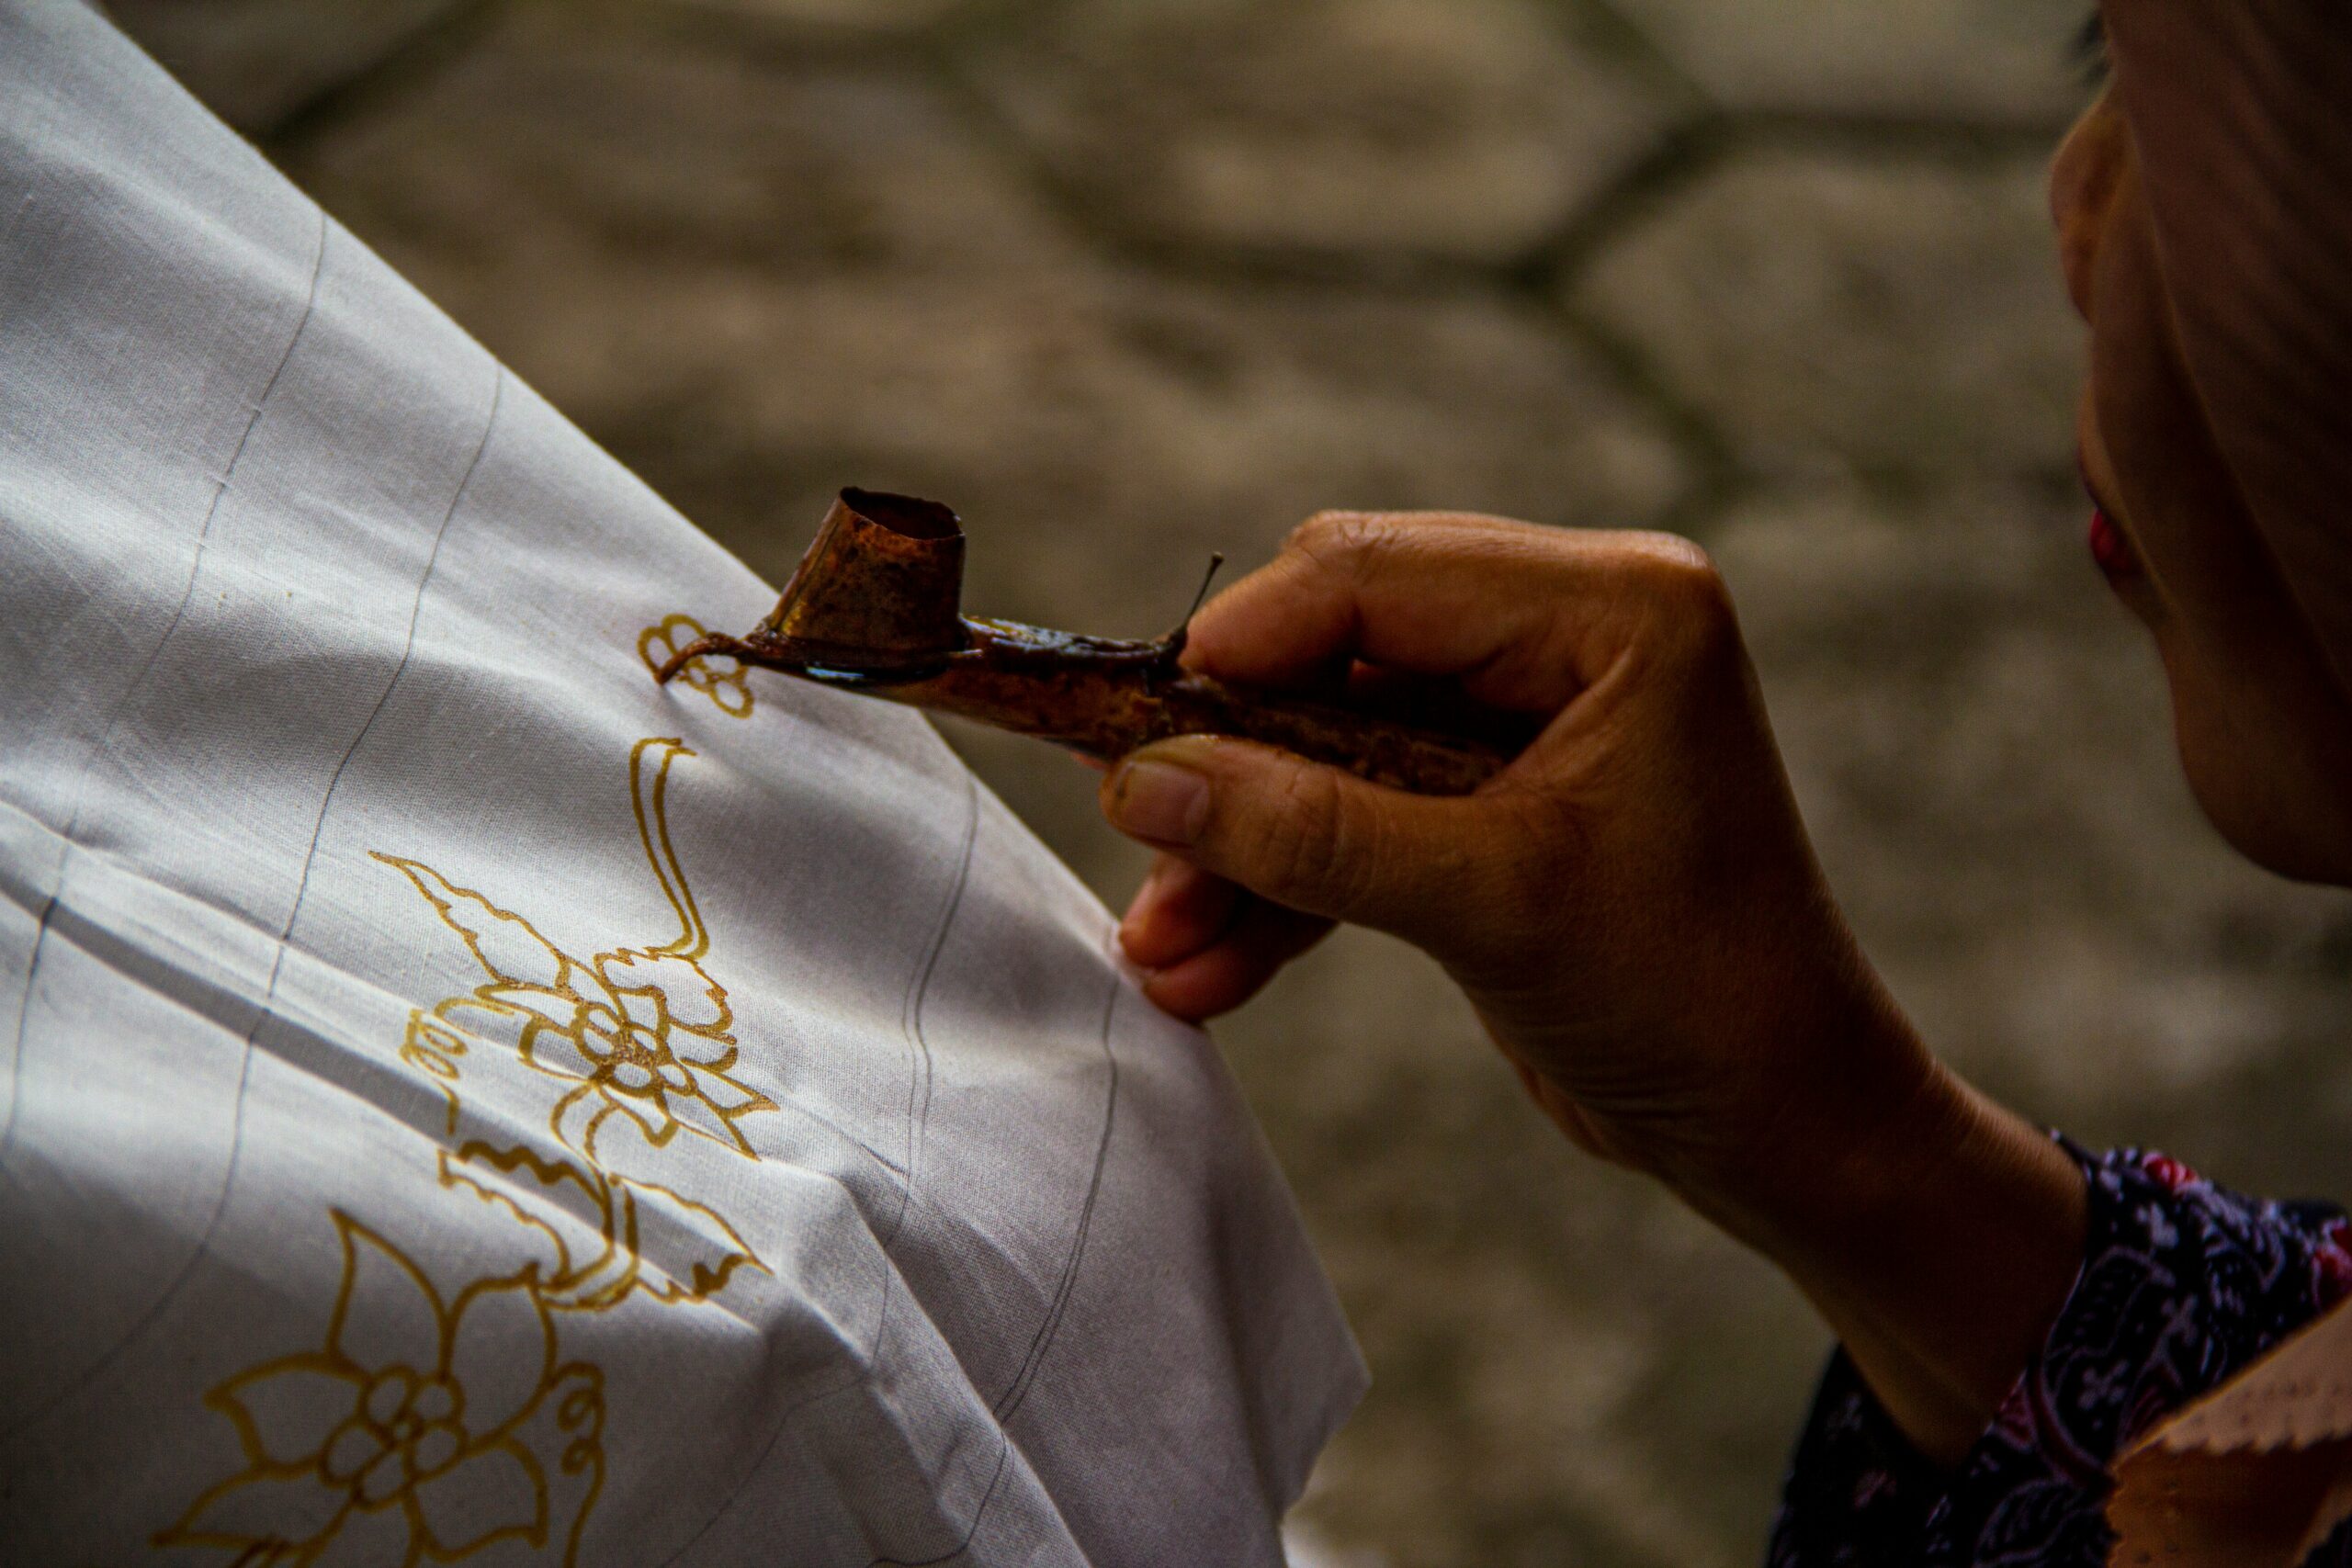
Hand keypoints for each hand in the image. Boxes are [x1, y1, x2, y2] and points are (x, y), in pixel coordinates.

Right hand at [1099, 511, 2084, 1459]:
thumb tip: (1145, 779)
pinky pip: (1356, 812)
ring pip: (1328, 742)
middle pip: (1334, 651)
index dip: (1239, 646)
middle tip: (1139, 844)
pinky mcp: (1495, 800)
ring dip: (1244, 846)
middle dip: (1232, 767)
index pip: (1373, 576)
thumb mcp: (1492, 904)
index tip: (1128, 731)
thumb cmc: (1694, 1000)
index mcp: (1613, 606)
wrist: (1782, 1129)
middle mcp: (1570, 632)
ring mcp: (1528, 716)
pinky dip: (1287, 887)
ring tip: (1159, 950)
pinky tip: (1209, 969)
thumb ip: (1313, 834)